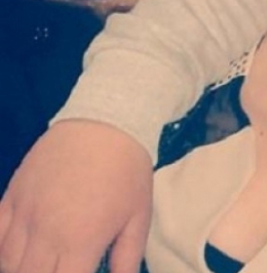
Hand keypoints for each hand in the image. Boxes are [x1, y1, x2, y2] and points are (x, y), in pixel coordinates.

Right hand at [0, 121, 151, 272]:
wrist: (105, 122)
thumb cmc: (127, 170)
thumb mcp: (138, 217)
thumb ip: (127, 257)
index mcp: (80, 243)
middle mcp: (45, 233)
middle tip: (60, 269)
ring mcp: (23, 214)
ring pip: (7, 262)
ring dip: (21, 269)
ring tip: (43, 263)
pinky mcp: (11, 197)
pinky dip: (2, 250)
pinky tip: (17, 251)